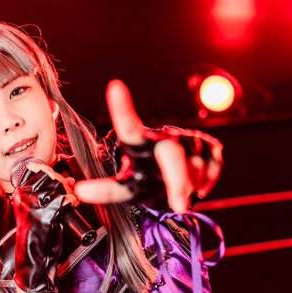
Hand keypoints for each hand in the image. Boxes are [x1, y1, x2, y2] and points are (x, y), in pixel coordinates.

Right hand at [12, 165, 73, 292]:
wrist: (34, 259)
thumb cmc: (38, 235)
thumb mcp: (39, 209)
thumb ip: (47, 192)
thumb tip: (67, 178)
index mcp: (19, 194)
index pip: (39, 169)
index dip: (53, 173)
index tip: (60, 180)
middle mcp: (24, 198)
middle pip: (51, 176)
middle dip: (65, 182)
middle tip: (69, 193)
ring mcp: (34, 207)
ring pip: (60, 186)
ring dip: (70, 192)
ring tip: (70, 201)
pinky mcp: (46, 216)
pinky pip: (66, 201)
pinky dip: (73, 202)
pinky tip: (72, 206)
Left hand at [74, 80, 222, 212]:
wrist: (179, 185)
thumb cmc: (149, 183)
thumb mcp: (127, 187)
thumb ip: (108, 190)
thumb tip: (79, 191)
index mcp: (140, 144)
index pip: (130, 127)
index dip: (123, 109)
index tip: (115, 87)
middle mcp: (165, 138)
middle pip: (171, 154)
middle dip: (177, 181)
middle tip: (179, 205)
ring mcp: (190, 143)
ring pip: (194, 169)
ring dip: (187, 188)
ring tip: (178, 195)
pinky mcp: (212, 149)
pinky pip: (211, 171)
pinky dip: (204, 185)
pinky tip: (196, 185)